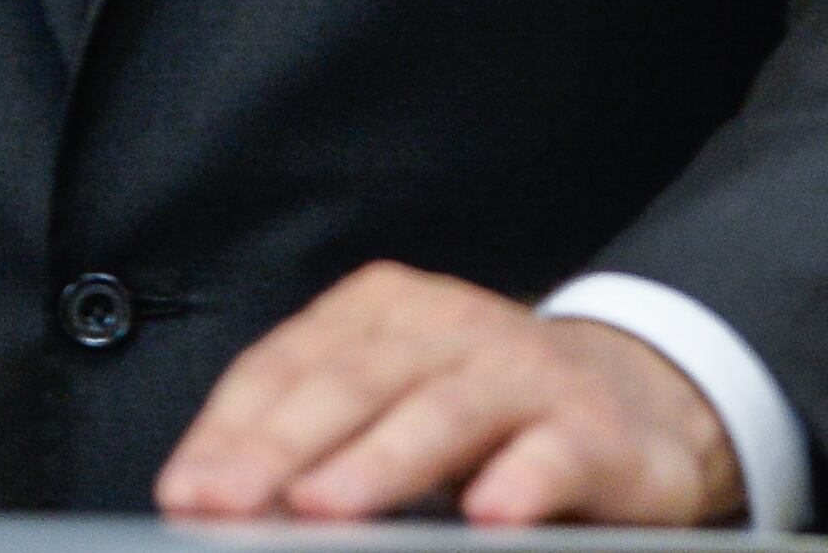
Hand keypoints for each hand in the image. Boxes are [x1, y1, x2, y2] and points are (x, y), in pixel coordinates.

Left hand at [153, 260, 745, 526]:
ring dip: (384, 459)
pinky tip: (490, 514)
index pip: (293, 362)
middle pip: (360, 380)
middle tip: (227, 501)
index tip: (186, 489)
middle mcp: (456, 329)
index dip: (233, 427)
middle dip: (283, 445)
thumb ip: (316, 439)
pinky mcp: (599, 431)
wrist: (641, 404)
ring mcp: (531, 374)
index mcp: (388, 313)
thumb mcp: (395, 405)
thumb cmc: (489, 415)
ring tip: (326, 506)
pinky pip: (557, 452)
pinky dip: (523, 480)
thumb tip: (213, 495)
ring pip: (450, 409)